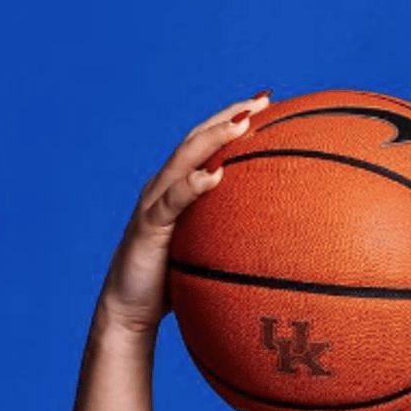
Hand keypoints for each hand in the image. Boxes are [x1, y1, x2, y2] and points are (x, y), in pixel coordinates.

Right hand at [98, 91, 270, 332]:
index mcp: (178, 188)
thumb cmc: (172, 283)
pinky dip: (192, 186)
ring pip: (183, 160)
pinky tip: (214, 176)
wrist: (128, 311)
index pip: (207, 144)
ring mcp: (153, 203)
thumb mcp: (209, 251)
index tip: (268, 102)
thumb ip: (233, 235)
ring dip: (213, 139)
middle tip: (263, 98)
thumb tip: (283, 237)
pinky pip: (170, 202)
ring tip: (242, 123)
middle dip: (229, 116)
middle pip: (196, 139)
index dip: (233, 120)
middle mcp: (163, 187)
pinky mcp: (147, 227)